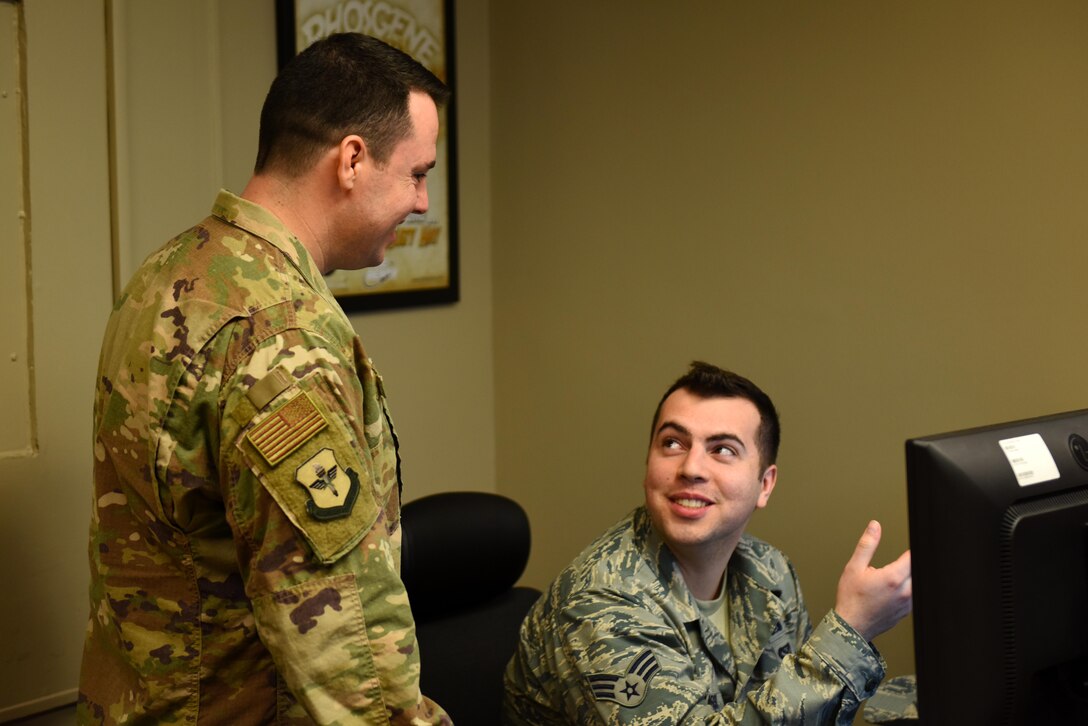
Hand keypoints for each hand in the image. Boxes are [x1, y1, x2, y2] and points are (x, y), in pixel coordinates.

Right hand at [834, 520, 911, 641]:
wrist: (852, 626)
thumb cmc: (851, 598)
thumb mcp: (854, 567)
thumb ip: (867, 545)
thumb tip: (875, 526)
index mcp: (893, 578)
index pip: (913, 557)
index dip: (915, 547)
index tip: (917, 539)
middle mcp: (905, 591)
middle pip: (919, 570)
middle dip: (914, 561)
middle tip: (908, 556)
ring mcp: (908, 603)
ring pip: (920, 583)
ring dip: (914, 574)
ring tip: (906, 568)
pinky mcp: (907, 611)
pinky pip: (916, 595)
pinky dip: (912, 587)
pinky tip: (902, 584)